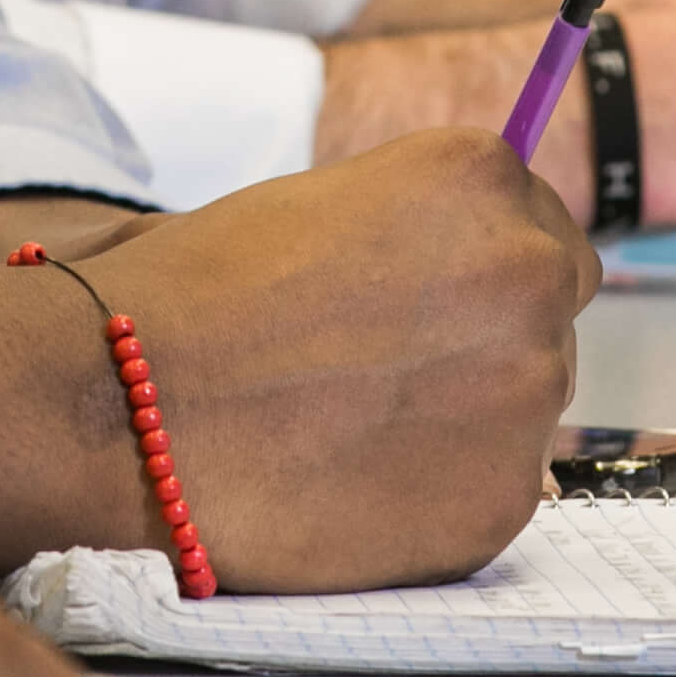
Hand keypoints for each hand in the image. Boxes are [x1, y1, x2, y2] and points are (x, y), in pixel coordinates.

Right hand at [0, 131, 588, 593]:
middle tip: (386, 369)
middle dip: (489, 335)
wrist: (121, 405)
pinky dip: (439, 494)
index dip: (483, 266)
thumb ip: (417, 231)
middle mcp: (526, 271)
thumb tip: (459, 271)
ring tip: (347, 428)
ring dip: (466, 416)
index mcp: (477, 177)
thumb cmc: (188, 294)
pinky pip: (496, 491)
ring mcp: (526, 392)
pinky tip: (350, 482)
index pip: (544, 223)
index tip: (429, 300)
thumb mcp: (318, 205)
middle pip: (553, 309)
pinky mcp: (503, 499)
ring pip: (528, 405)